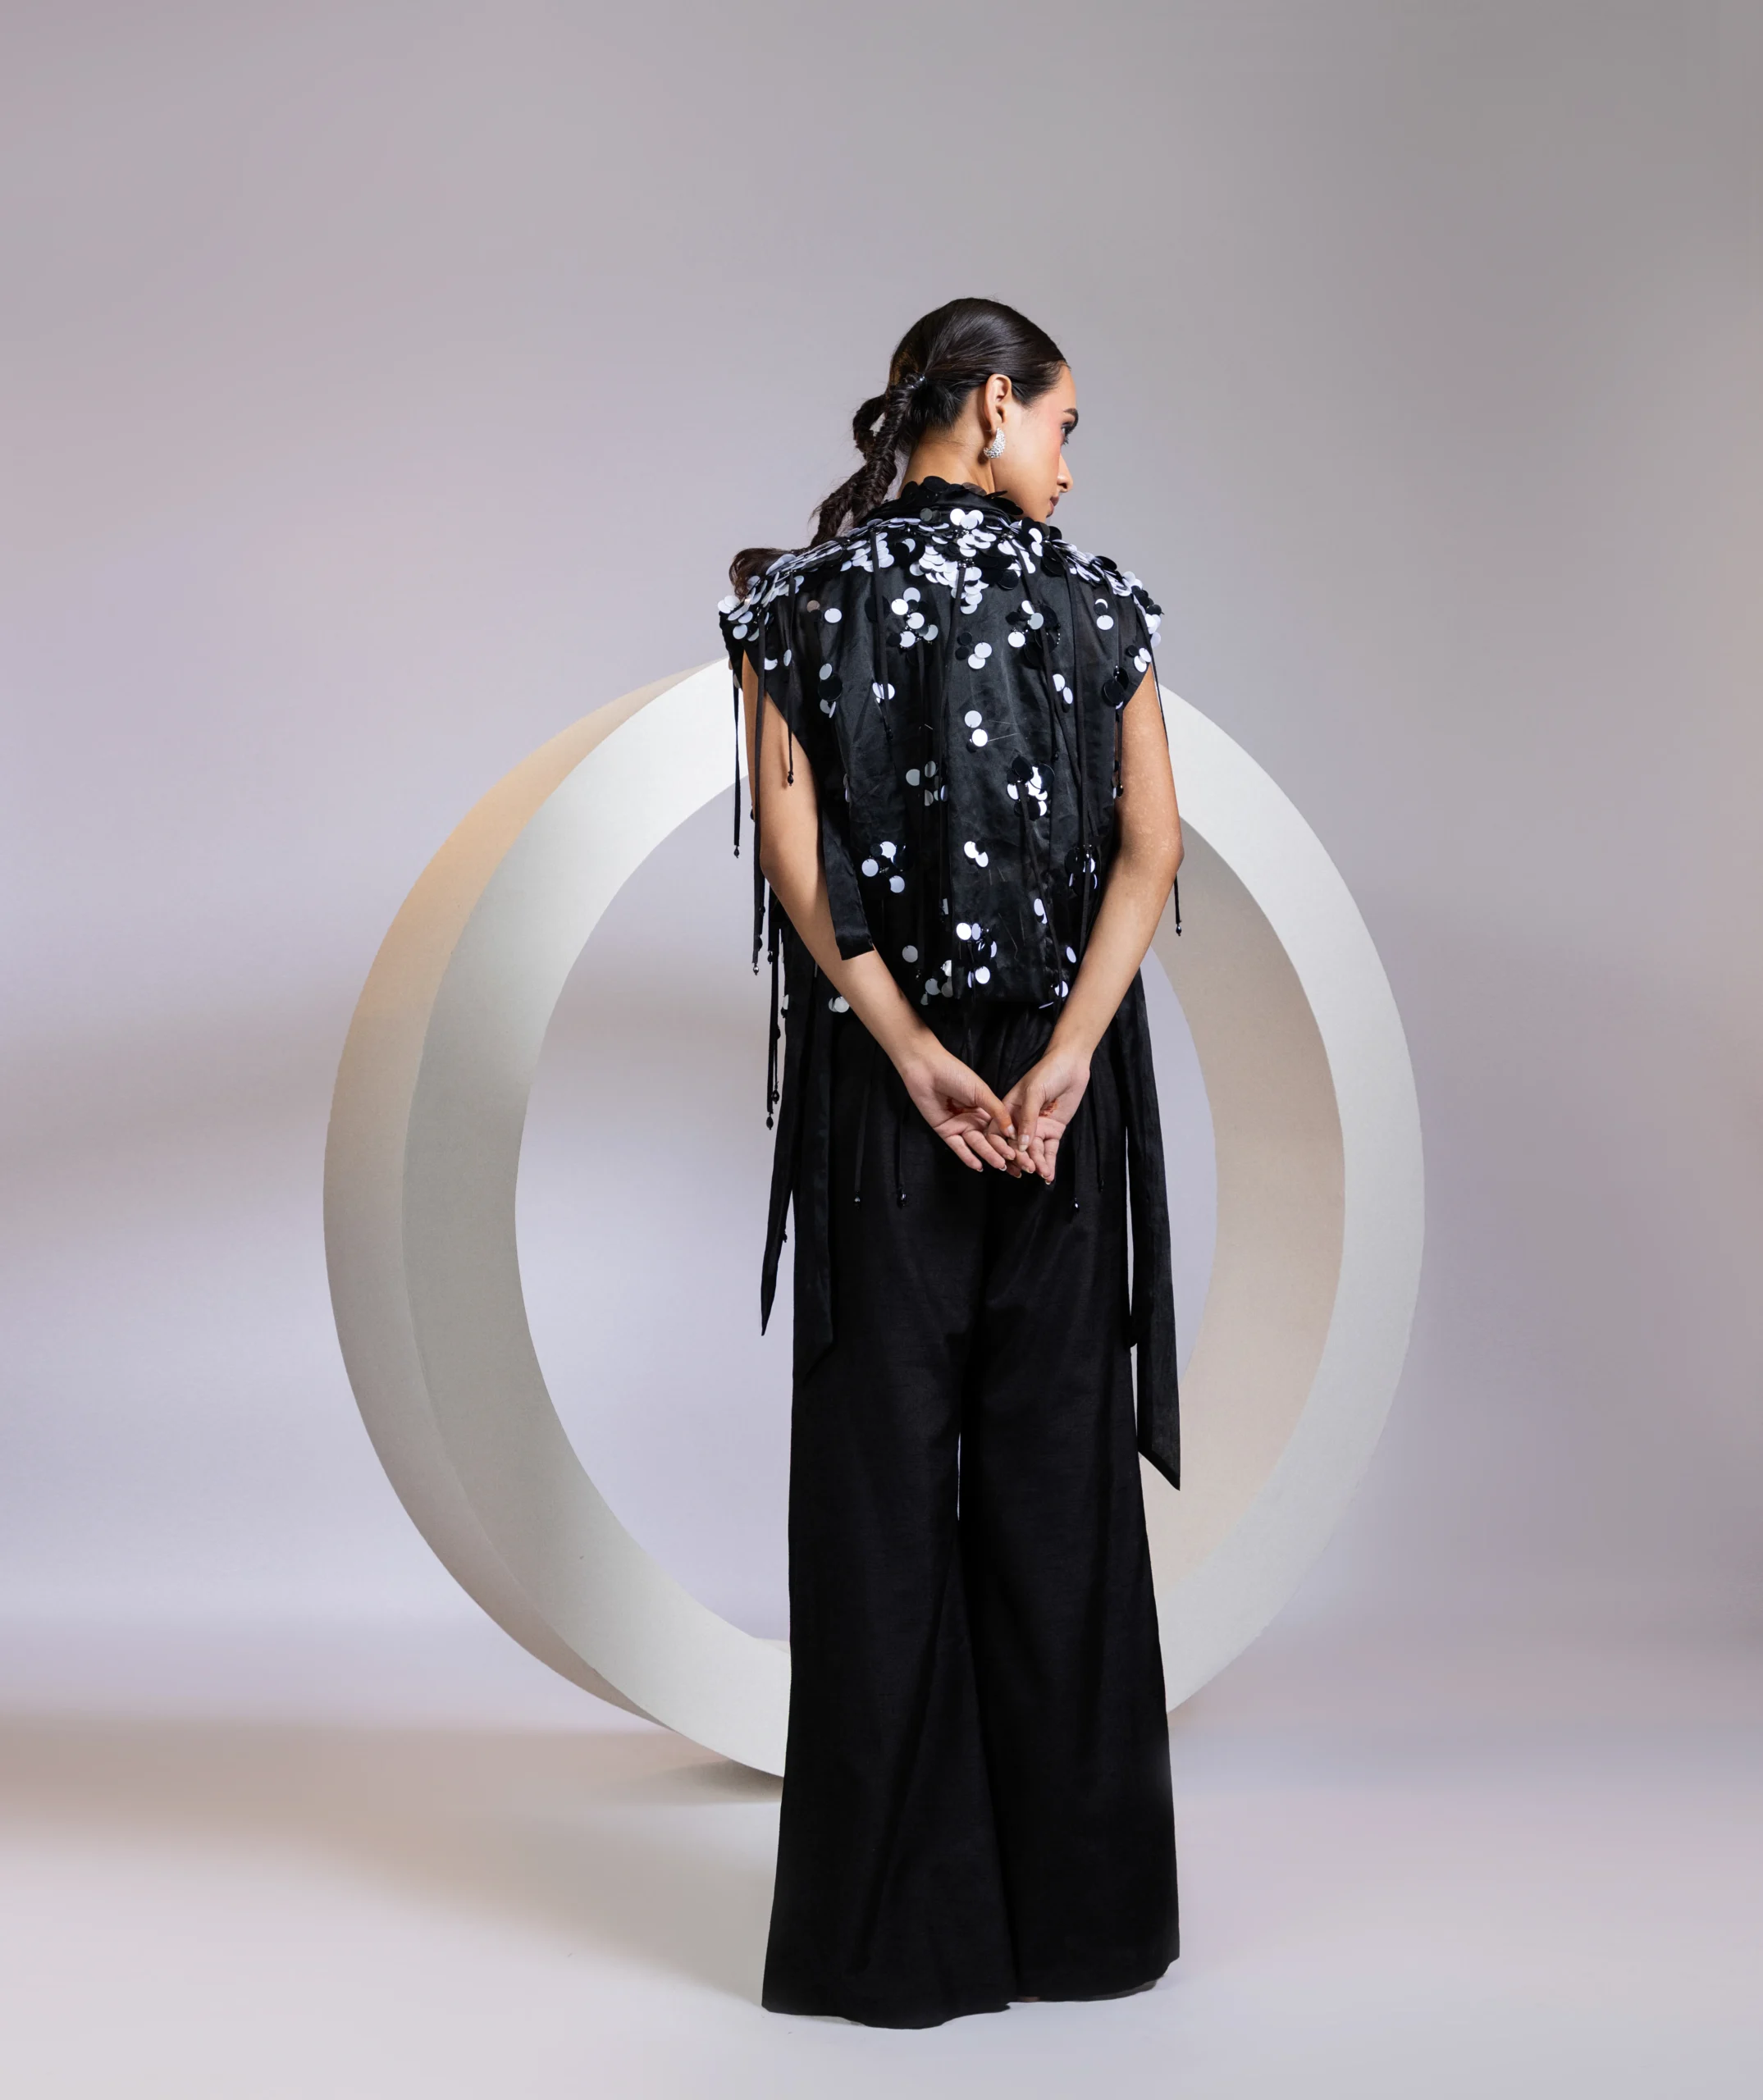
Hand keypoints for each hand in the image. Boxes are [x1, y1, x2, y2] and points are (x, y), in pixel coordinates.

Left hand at [896, 1039, 1016, 1172]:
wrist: (928, 1070)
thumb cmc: (956, 1075)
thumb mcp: (982, 1092)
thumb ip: (998, 1112)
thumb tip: (1013, 1131)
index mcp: (984, 1108)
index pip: (999, 1127)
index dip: (1008, 1138)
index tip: (1020, 1150)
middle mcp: (972, 1118)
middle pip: (988, 1138)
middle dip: (1000, 1150)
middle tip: (1012, 1163)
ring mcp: (959, 1125)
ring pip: (975, 1144)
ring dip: (987, 1155)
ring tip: (1000, 1165)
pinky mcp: (945, 1131)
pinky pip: (958, 1147)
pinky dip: (968, 1157)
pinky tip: (979, 1166)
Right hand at [1000, 1044, 1091, 1183]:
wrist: (1071, 1064)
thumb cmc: (1047, 1072)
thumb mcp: (1033, 1093)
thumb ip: (1028, 1119)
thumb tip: (1022, 1146)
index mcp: (1008, 1110)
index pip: (998, 1133)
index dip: (1001, 1147)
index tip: (1009, 1158)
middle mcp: (1020, 1121)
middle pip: (1017, 1146)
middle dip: (1022, 1159)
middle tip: (1029, 1169)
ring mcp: (1037, 1127)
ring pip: (1034, 1151)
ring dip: (1037, 1163)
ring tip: (1043, 1174)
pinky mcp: (1053, 1130)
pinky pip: (1049, 1149)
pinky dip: (1049, 1162)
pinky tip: (1049, 1175)